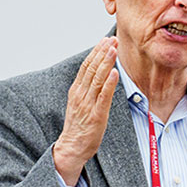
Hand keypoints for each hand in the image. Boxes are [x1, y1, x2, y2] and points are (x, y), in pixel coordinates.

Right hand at [53, 37, 118, 185]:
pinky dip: (109, 83)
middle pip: (91, 68)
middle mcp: (81, 94)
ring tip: (114, 48)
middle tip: (112, 39)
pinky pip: (103, 96)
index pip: (86, 66)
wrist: (72, 147)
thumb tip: (98, 77)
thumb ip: (88, 90)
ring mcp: (88, 104)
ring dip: (106, 62)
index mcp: (76, 91)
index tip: (105, 40)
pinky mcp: (97, 115)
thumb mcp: (80, 104)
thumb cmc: (79, 127)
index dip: (96, 52)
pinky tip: (114, 72)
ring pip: (97, 78)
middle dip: (102, 52)